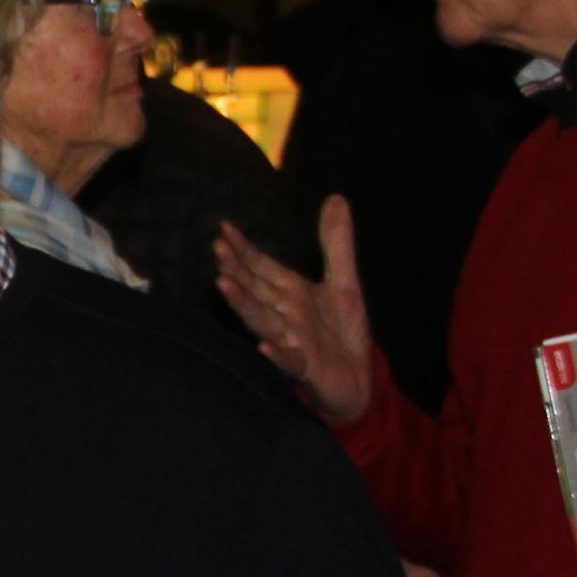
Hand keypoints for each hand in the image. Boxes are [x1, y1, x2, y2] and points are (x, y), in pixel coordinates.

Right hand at [214, 195, 375, 424]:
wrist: (359, 379)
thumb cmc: (342, 333)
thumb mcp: (345, 281)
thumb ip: (336, 243)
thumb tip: (336, 197)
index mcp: (290, 292)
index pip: (261, 266)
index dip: (244, 248)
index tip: (224, 228)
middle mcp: (285, 314)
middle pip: (255, 288)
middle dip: (236, 269)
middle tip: (217, 247)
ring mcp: (292, 340)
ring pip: (262, 320)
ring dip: (243, 304)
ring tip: (223, 284)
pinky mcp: (307, 366)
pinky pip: (289, 360)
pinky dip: (277, 354)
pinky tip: (264, 347)